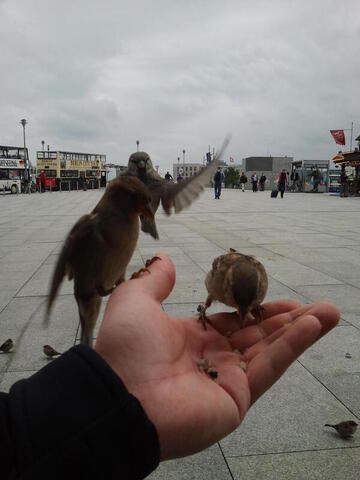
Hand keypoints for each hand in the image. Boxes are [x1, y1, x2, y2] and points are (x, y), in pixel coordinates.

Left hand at [95, 254, 338, 459]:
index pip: (234, 322)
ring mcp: (227, 380)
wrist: (119, 396)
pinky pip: (270, 367)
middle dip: (287, 320)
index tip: (276, 298)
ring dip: (300, 331)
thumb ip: (154, 281)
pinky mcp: (237, 398)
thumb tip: (166, 261)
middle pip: (259, 336)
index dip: (256, 309)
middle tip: (315, 305)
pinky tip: (313, 325)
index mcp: (193, 338)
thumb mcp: (135, 301)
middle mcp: (213, 359)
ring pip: (271, 350)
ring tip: (328, 312)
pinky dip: (293, 346)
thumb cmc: (126, 348)